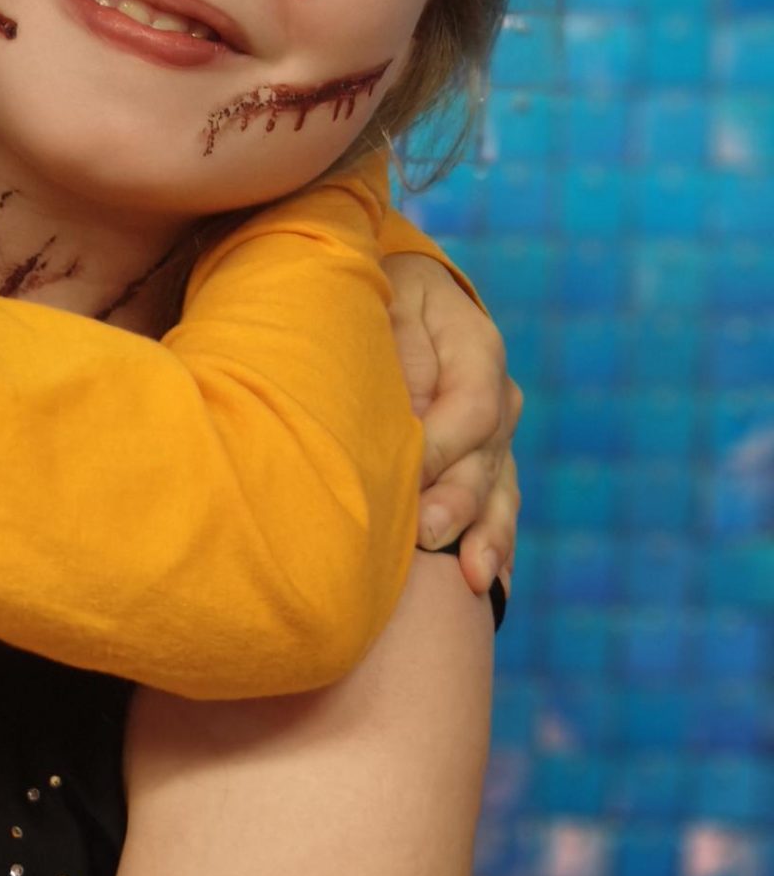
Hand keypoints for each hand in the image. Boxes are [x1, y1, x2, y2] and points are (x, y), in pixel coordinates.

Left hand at [382, 249, 521, 600]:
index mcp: (476, 348)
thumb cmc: (377, 297)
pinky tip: (490, 584)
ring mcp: (497, 435)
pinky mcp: (486, 464)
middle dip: (457, 503)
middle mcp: (498, 396)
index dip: (441, 446)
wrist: (394, 291)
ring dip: (486, 536)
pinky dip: (494, 545)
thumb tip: (400, 424)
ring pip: (499, 492)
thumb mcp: (382, 307)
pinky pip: (497, 507)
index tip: (404, 475)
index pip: (474, 408)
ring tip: (473, 578)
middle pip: (487, 459)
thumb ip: (395, 355)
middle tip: (425, 536)